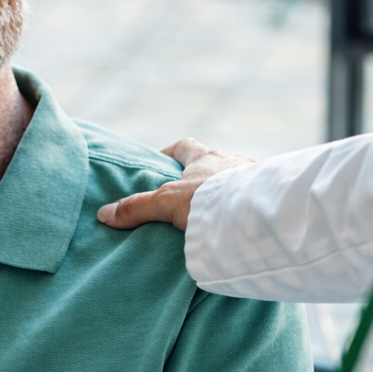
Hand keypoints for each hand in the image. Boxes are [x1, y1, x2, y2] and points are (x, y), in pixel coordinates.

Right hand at [97, 138, 253, 230]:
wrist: (259, 212)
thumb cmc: (212, 199)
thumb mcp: (168, 203)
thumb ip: (138, 208)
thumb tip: (104, 214)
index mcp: (206, 157)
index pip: (184, 146)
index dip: (170, 154)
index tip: (159, 163)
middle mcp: (231, 162)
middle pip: (211, 163)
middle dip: (199, 177)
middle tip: (185, 196)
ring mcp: (253, 179)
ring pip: (233, 181)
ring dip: (223, 194)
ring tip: (212, 215)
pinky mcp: (269, 197)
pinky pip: (251, 199)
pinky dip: (242, 209)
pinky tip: (237, 225)